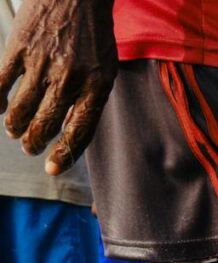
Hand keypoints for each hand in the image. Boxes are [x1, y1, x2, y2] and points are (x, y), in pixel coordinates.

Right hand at [0, 0, 117, 174]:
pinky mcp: (19, 47)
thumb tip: (70, 131)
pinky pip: (0, 82)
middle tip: (30, 147)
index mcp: (96, 86)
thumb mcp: (103, 69)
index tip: (50, 168)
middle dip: (35, 142)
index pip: (79, 131)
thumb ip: (90, 99)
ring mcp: (42, 62)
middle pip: (46, 124)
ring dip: (16, 126)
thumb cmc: (91, 34)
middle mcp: (70, 78)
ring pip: (21, 109)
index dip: (63, 154)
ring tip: (15, 131)